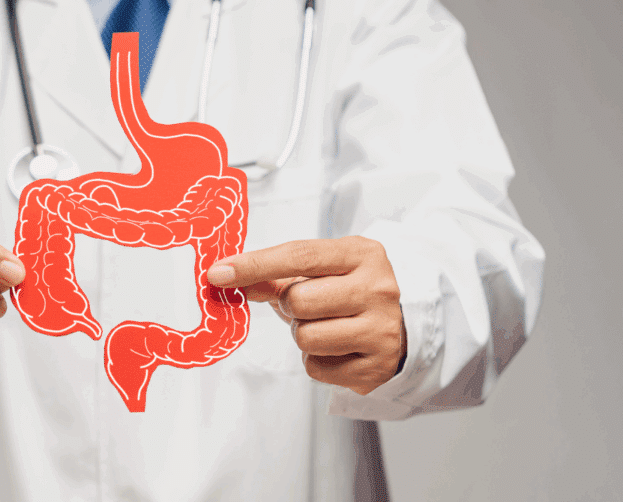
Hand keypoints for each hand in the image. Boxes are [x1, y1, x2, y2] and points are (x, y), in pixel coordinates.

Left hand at [207, 237, 405, 394]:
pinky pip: (316, 368)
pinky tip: (336, 348)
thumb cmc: (351, 290)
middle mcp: (377, 289)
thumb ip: (277, 274)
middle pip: (298, 301)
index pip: (299, 256)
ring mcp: (381, 330)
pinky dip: (316, 360)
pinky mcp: (376, 367)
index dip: (254, 265)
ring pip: (305, 338)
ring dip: (303, 335)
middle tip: (309, 306)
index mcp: (362, 254)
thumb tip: (228, 277)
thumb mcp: (324, 270)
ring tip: (325, 326)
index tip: (219, 273)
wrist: (402, 324)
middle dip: (291, 306)